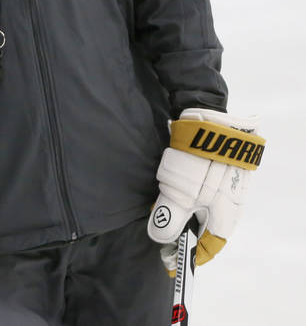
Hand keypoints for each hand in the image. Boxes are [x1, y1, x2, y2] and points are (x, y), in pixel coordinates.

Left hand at [147, 107, 264, 272]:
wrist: (211, 122)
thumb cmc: (200, 164)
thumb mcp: (181, 195)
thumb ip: (168, 218)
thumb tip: (160, 238)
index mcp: (226, 217)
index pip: (209, 246)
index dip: (190, 256)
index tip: (170, 263)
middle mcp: (227, 204)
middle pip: (203, 228)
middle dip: (182, 236)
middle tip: (159, 239)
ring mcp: (220, 186)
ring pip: (198, 209)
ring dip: (180, 216)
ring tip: (158, 218)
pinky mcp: (211, 170)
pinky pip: (196, 192)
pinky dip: (181, 199)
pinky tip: (165, 195)